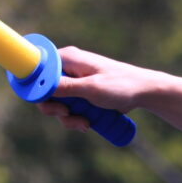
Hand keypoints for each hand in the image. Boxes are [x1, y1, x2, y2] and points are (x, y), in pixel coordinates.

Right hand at [37, 46, 158, 131]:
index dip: (36, 86)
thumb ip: (66, 87)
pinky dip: (74, 117)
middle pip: (45, 89)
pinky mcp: (82, 92)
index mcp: (66, 59)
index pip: (38, 69)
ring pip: (57, 102)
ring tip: (85, 124)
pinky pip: (68, 106)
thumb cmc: (121, 85)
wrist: (145, 92)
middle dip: (54, 107)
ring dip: (67, 117)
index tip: (46, 101)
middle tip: (66, 115)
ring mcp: (74, 80)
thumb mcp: (91, 88)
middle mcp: (67, 68)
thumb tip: (40, 86)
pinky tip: (87, 124)